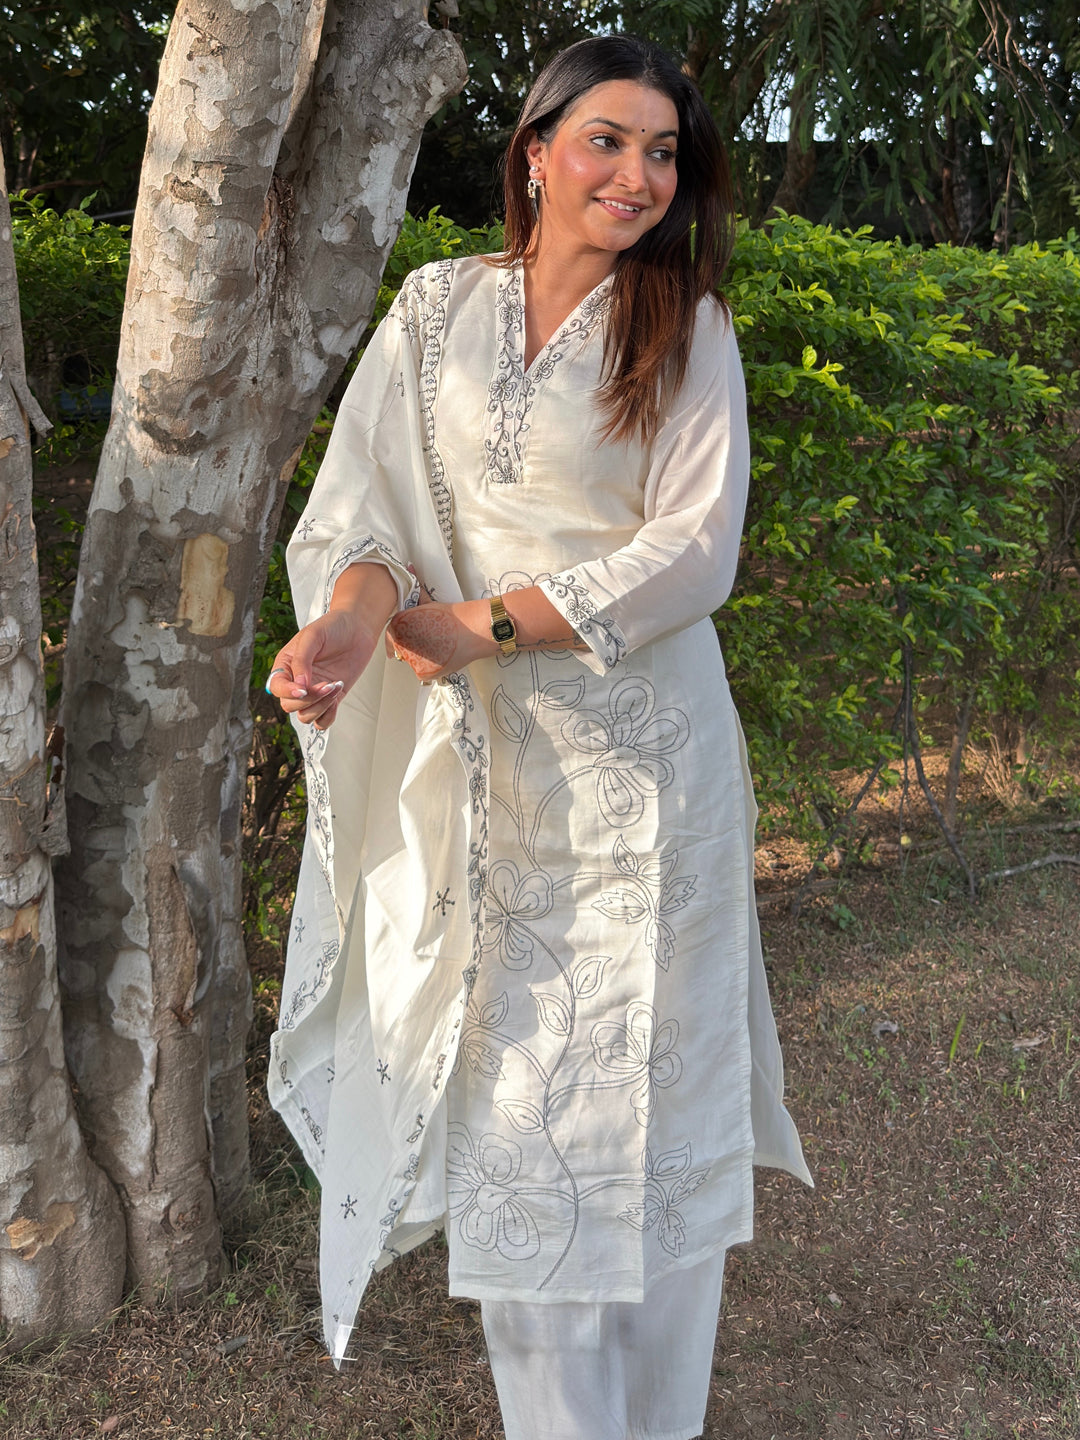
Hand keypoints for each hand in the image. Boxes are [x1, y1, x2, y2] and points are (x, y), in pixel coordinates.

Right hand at [266, 608, 381, 728]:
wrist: (357, 628)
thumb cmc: (332, 627)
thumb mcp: (313, 636)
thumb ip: (302, 660)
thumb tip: (299, 685)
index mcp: (286, 665)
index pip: (277, 687)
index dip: (287, 692)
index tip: (303, 688)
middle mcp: (297, 682)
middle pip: (290, 705)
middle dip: (309, 699)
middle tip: (328, 683)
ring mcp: (313, 692)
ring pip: (305, 716)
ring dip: (320, 707)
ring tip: (335, 686)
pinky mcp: (330, 699)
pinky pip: (322, 721)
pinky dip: (328, 716)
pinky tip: (336, 698)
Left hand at [385, 593, 493, 681]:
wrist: (471, 630)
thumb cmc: (452, 616)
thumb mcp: (426, 604)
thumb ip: (414, 604)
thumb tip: (410, 582)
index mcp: (398, 626)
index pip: (390, 637)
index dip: (394, 641)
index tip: (394, 648)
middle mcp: (401, 644)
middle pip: (402, 650)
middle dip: (412, 647)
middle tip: (429, 642)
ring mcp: (412, 659)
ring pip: (414, 661)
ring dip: (422, 658)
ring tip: (439, 647)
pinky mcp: (424, 672)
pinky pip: (423, 672)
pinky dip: (432, 668)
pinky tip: (442, 656)